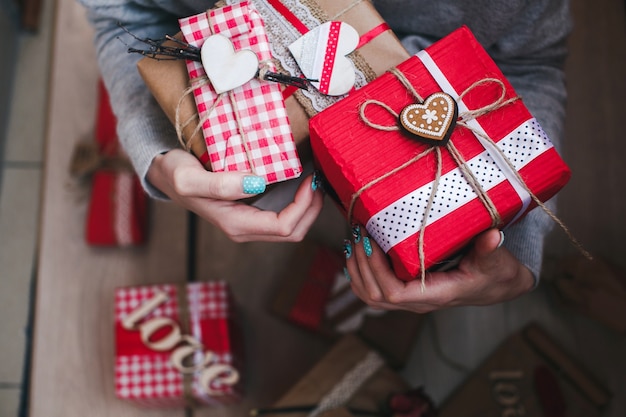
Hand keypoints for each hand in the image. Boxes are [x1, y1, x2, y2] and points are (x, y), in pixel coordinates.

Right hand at [147, 149, 323, 241]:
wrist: (165, 175)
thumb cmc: (175, 174)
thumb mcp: (190, 177)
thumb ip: (221, 183)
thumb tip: (258, 183)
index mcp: (235, 225)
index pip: (283, 227)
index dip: (303, 206)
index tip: (309, 180)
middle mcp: (244, 229)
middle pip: (293, 232)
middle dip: (312, 208)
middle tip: (318, 179)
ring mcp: (248, 223)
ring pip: (291, 226)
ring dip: (307, 206)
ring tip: (314, 179)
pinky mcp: (250, 212)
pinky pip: (283, 215)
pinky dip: (297, 202)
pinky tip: (301, 180)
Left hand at [345, 227, 534, 313]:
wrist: (496, 284)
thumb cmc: (494, 272)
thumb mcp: (495, 261)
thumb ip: (490, 250)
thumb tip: (493, 237)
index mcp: (435, 294)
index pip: (394, 293)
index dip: (376, 270)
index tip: (370, 242)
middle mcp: (417, 301)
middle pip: (374, 295)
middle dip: (361, 265)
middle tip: (358, 232)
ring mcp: (409, 299)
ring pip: (369, 295)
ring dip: (355, 269)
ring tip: (353, 240)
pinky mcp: (405, 291)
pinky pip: (373, 290)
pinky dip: (359, 272)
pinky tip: (357, 251)